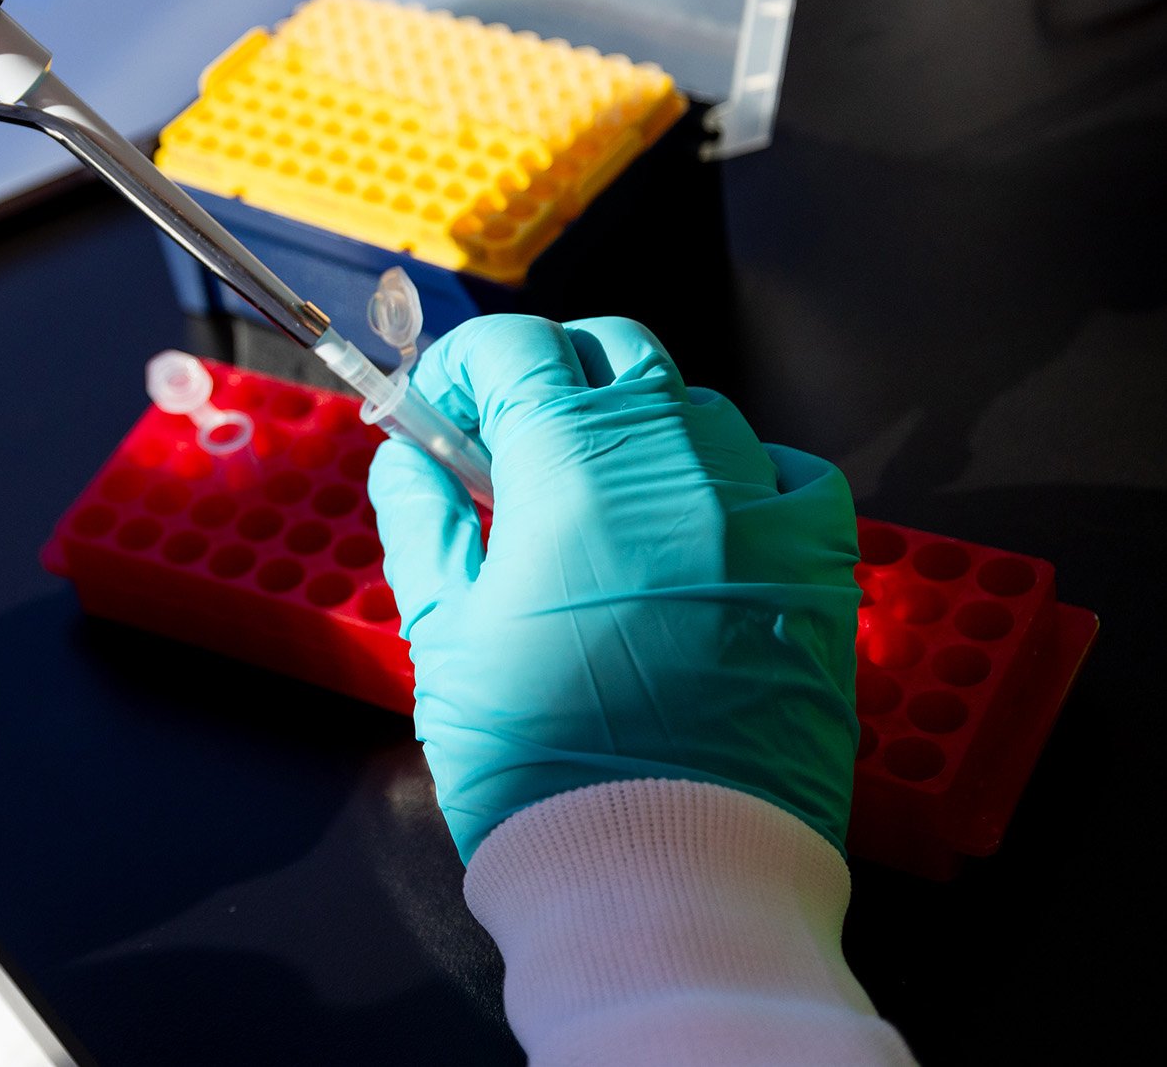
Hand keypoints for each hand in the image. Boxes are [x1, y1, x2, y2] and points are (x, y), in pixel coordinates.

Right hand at [368, 315, 860, 861]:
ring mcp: (762, 515)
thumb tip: (406, 455)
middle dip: (550, 376)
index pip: (517, 350)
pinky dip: (736, 475)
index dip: (466, 366)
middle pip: (615, 354)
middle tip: (508, 446)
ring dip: (636, 427)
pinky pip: (788, 475)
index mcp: (572, 470)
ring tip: (597, 502)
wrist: (667, 878)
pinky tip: (697, 525)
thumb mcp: (445, 635)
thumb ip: (422, 521)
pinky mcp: (821, 574)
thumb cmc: (539, 765)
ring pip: (698, 409)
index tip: (441, 409)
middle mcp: (678, 467)